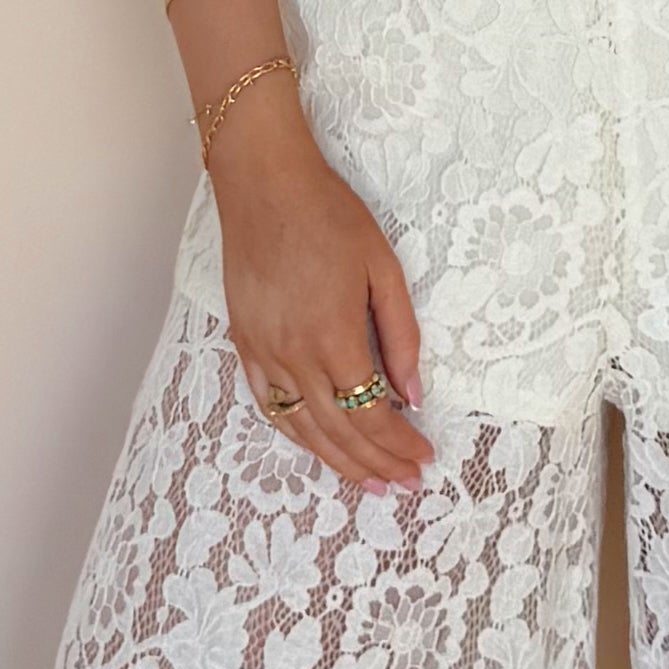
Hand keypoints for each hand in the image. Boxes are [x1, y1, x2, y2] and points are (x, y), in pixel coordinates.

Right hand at [213, 103, 432, 493]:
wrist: (264, 184)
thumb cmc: (329, 216)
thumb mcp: (383, 269)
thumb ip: (401, 337)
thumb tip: (413, 394)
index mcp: (334, 338)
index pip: (372, 414)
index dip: (400, 444)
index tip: (424, 460)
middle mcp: (294, 356)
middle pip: (340, 432)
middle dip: (376, 463)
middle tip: (405, 483)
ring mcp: (264, 354)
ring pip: (302, 428)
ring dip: (337, 461)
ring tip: (368, 482)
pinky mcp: (244, 344)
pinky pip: (269, 404)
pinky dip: (295, 433)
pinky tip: (316, 444)